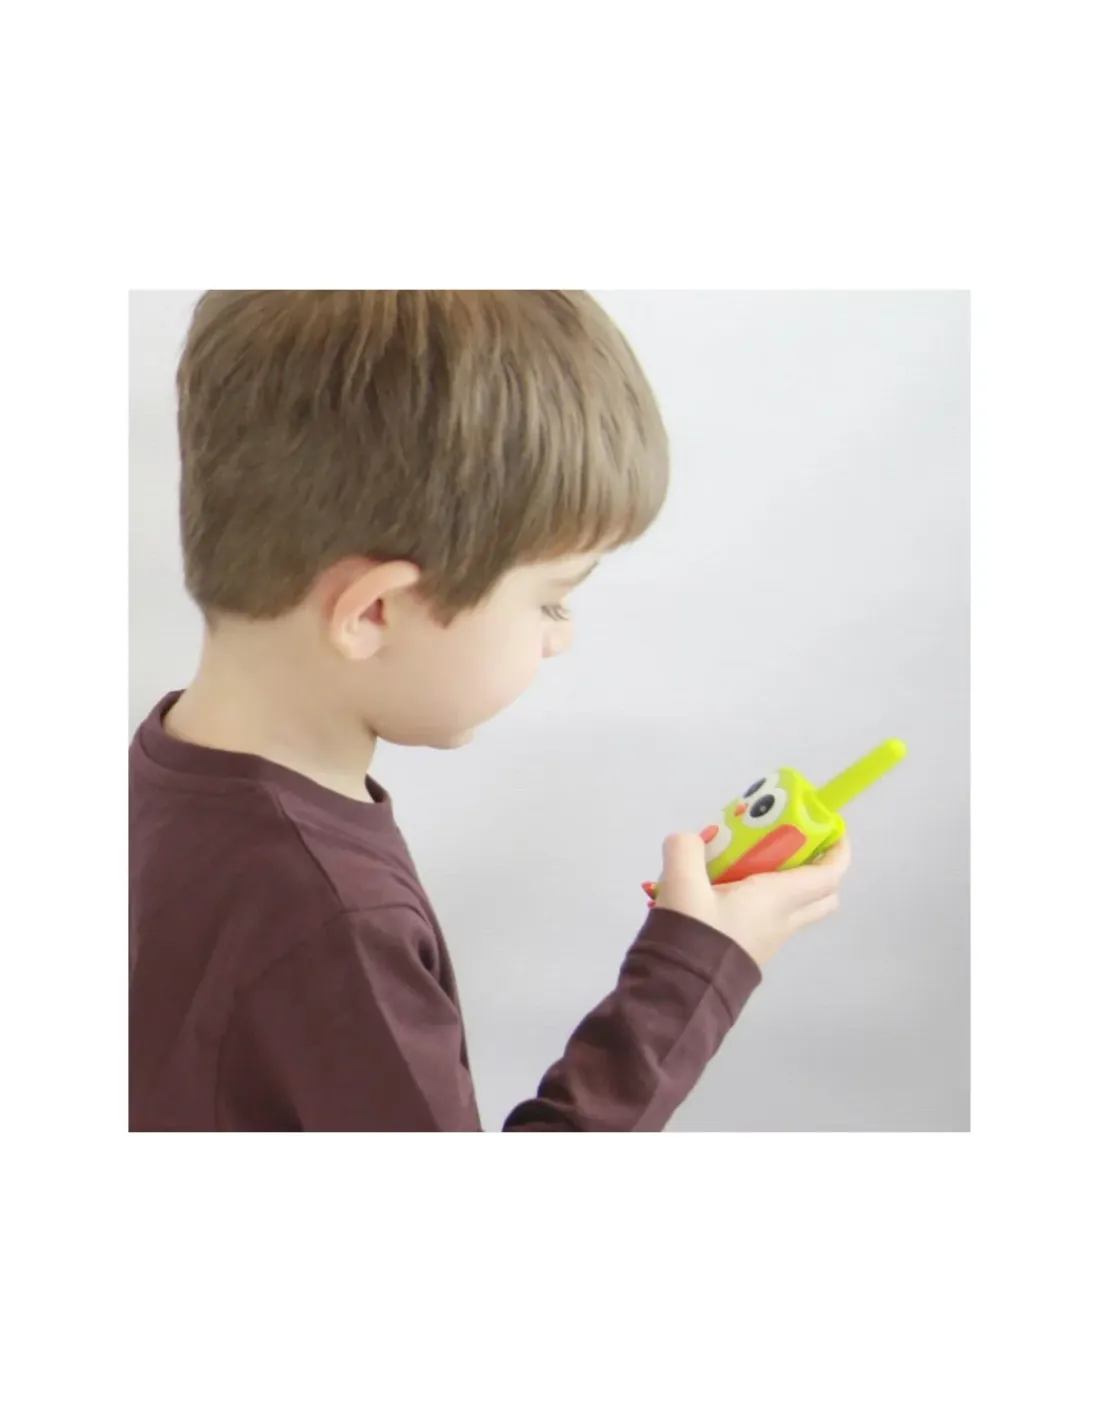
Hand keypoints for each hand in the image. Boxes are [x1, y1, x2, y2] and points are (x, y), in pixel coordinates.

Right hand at [653, 833, 851, 968]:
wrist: (682, 992)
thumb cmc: (695, 933)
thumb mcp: (681, 883)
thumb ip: (685, 850)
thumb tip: (689, 839)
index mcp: (778, 899)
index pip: (829, 875)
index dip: (839, 850)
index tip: (832, 828)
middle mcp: (783, 920)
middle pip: (823, 896)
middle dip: (821, 868)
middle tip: (797, 845)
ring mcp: (770, 940)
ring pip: (798, 909)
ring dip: (790, 884)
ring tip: (756, 861)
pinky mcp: (752, 951)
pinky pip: (773, 919)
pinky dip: (767, 900)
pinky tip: (732, 888)